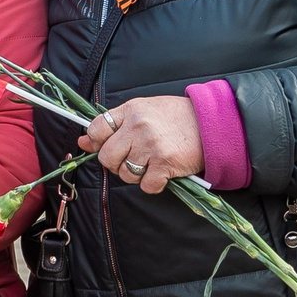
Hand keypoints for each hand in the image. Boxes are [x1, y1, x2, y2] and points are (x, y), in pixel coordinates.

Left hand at [78, 94, 200, 194]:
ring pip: (125, 173)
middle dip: (115, 163)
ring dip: (135, 175)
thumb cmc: (176, 117)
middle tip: (130, 160)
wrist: (213, 123)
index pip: (96, 129)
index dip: (95, 142)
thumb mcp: (143, 110)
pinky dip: (152, 184)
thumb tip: (84, 142)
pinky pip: (146, 185)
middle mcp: (137, 127)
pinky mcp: (166, 164)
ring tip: (150, 164)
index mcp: (130, 111)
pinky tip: (161, 174)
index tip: (103, 147)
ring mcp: (151, 146)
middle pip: (107, 157)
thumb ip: (114, 124)